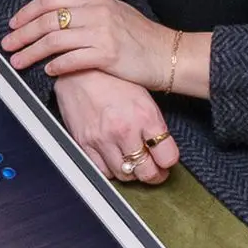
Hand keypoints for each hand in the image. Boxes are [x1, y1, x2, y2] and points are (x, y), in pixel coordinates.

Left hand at [2, 0, 179, 89]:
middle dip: (21, 34)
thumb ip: (86, 11)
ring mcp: (101, 32)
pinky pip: (71, 60)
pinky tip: (48, 72)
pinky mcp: (107, 55)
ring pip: (53, 41)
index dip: (27, 12)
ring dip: (31, 52)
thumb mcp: (113, 12)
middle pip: (46, 20)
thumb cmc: (141, 37)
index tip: (13, 24)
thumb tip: (55, 17)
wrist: (170, 55)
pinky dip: (55, 66)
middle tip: (7, 45)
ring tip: (18, 61)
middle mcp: (96, 11)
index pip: (50, 0)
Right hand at [53, 71, 180, 184]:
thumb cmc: (111, 80)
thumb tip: (160, 148)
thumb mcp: (143, 97)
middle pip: (147, 172)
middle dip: (154, 174)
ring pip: (125, 175)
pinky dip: (110, 170)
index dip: (168, 162)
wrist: (79, 72)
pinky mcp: (84, 143)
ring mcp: (103, 139)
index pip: (167, 156)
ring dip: (132, 173)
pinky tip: (114, 161)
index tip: (165, 161)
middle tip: (154, 170)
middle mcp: (124, 130)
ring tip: (133, 164)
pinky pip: (102, 171)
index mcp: (145, 116)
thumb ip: (153, 125)